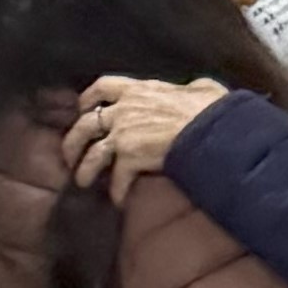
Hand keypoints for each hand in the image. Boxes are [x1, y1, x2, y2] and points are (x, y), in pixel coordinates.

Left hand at [62, 75, 229, 198]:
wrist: (215, 130)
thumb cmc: (214, 108)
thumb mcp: (202, 89)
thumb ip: (190, 88)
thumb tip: (195, 90)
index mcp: (139, 90)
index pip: (102, 87)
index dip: (88, 99)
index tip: (84, 109)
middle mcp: (125, 109)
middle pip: (85, 123)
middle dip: (74, 140)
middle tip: (71, 154)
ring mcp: (124, 133)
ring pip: (92, 154)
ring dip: (85, 169)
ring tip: (83, 181)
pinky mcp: (130, 157)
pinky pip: (117, 178)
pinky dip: (117, 191)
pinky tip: (119, 200)